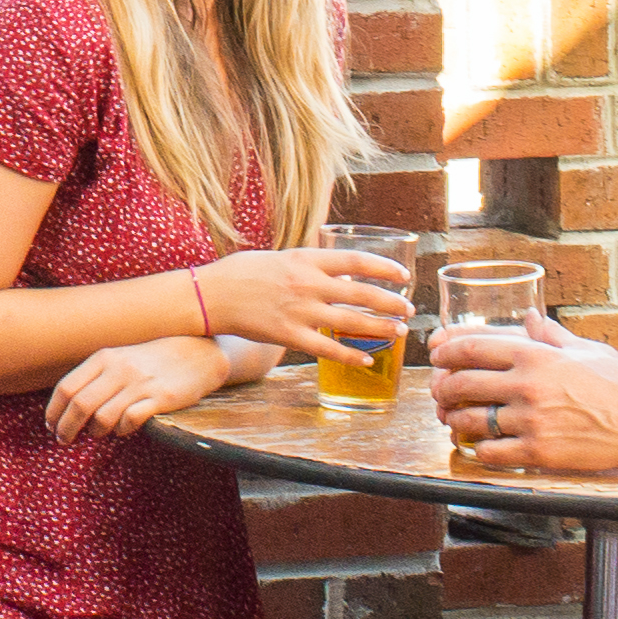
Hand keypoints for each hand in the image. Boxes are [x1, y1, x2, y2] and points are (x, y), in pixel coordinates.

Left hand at [42, 334, 242, 442]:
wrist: (199, 352)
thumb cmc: (153, 359)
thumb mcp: (120, 358)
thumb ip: (96, 377)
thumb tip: (68, 406)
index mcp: (104, 358)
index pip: (66, 388)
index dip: (53, 412)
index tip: (51, 426)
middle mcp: (119, 368)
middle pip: (79, 405)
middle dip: (66, 428)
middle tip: (64, 440)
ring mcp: (140, 383)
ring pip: (102, 417)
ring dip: (95, 431)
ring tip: (97, 433)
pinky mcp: (161, 397)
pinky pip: (130, 421)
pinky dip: (121, 430)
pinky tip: (123, 430)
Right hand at [193, 240, 414, 358]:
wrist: (209, 294)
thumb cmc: (242, 272)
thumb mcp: (281, 257)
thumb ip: (311, 266)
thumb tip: (341, 275)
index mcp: (306, 259)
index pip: (357, 261)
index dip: (385, 268)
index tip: (403, 275)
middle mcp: (307, 284)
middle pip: (362, 294)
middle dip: (390, 302)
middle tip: (408, 309)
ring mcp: (299, 311)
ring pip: (350, 322)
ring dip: (379, 328)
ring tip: (397, 332)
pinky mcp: (287, 336)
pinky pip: (327, 349)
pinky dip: (350, 356)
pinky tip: (367, 360)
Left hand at [427, 313, 617, 477]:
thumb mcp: (585, 350)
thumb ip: (551, 335)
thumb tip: (531, 318)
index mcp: (534, 355)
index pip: (470, 348)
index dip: (445, 354)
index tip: (437, 358)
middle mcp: (527, 385)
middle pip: (460, 384)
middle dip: (442, 389)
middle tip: (440, 392)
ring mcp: (530, 421)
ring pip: (468, 421)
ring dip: (454, 421)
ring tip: (454, 419)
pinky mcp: (536, 452)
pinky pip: (489, 452)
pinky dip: (479, 449)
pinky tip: (482, 445)